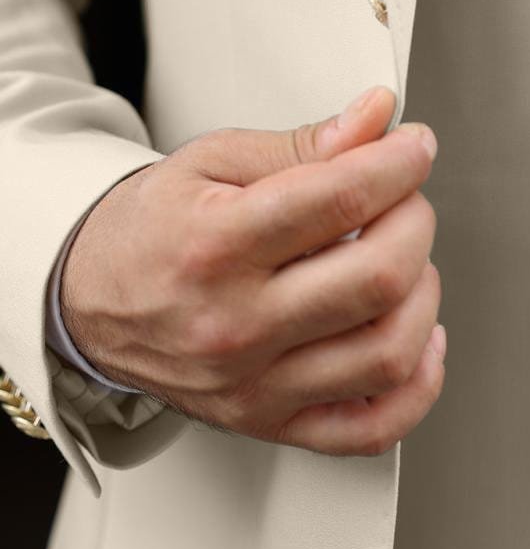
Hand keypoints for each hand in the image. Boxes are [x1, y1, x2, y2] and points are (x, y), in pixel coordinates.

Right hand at [59, 86, 444, 455]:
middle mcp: (235, 323)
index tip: (413, 149)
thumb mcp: (213, 161)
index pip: (341, 198)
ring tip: (404, 264)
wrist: (87, 301)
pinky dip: (415, 387)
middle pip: (378, 277)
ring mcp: (253, 384)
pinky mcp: (267, 424)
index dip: (400, 164)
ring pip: (387, 353)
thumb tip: (376, 118)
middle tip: (405, 202)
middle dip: (415, 223)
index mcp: (217, 244)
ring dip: (422, 297)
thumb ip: (305, 142)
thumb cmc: (152, 230)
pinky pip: (370, 430)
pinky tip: (415, 341)